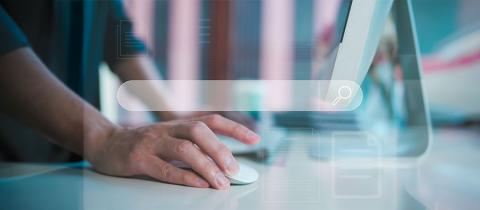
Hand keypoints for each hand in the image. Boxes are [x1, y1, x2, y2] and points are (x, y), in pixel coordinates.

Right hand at [86, 114, 259, 189]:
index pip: (211, 120)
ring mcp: (151, 142)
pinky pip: (164, 168)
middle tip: (234, 169)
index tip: (255, 138)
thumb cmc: (142, 145)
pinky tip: (199, 185)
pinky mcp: (138, 159)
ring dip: (206, 166)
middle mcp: (166, 129)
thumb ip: (191, 146)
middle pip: (198, 131)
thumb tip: (221, 163)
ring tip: (221, 182)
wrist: (104, 143)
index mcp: (177, 124)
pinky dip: (184, 177)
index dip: (234, 128)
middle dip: (220, 149)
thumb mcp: (169, 138)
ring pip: (184, 149)